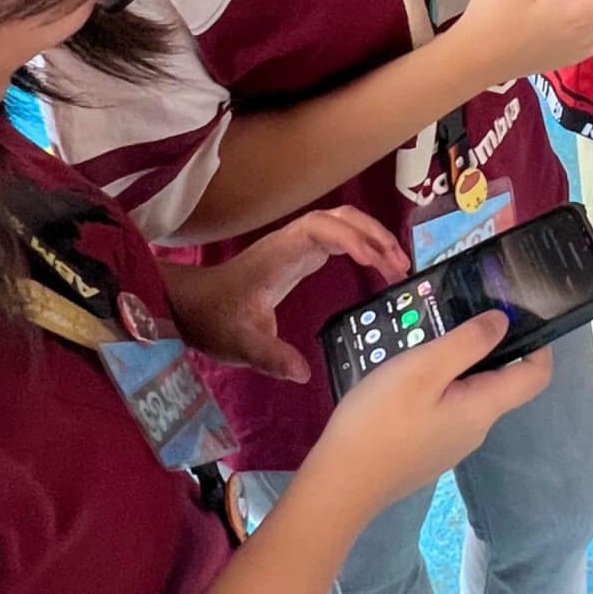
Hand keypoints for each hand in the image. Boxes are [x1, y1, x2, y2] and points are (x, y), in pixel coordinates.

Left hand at [169, 208, 408, 384]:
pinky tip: (378, 267)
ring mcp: (295, 246)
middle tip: (401, 266)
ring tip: (399, 267)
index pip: (320, 229)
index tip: (373, 260)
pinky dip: (362, 247)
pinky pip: (337, 239)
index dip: (350, 238)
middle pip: (340, 219)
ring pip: (342, 225)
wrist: (191, 305)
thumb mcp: (241, 344)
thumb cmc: (215, 318)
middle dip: (374, 235)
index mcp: (279, 254)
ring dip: (372, 238)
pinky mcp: (299, 255)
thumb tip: (302, 374)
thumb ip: (271, 358)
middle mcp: (290, 242)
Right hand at [298, 310, 548, 511]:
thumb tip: (503, 322)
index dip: (538, 343)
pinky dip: (433, 388)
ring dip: (452, 367)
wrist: (340, 482)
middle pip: (499, 382)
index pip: (536, 375)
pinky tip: (400, 380)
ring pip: (466, 395)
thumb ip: (467, 342)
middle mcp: (476, 429)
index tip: (516, 314)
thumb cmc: (380, 420)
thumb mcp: (423, 368)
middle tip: (449, 318)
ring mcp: (451, 444)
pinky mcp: (427, 450)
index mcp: (483, 408)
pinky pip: (443, 410)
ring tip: (417, 344)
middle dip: (483, 348)